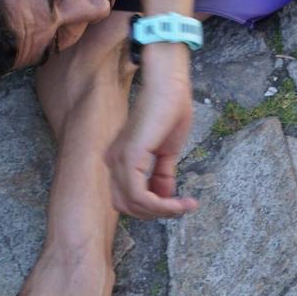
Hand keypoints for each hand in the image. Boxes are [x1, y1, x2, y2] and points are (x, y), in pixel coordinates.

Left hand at [105, 59, 199, 218]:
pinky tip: (179, 201)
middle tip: (181, 207)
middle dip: (156, 212)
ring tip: (185, 205)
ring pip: (134, 204)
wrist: (170, 83)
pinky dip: (161, 204)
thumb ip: (161, 174)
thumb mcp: (167, 150)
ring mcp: (118, 160)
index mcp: (118, 158)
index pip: (127, 197)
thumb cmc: (170, 108)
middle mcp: (112, 161)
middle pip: (127, 206)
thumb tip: (166, 197)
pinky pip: (140, 195)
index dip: (153, 206)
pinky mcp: (130, 157)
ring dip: (162, 211)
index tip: (180, 204)